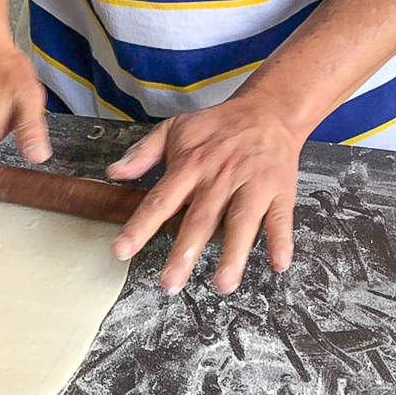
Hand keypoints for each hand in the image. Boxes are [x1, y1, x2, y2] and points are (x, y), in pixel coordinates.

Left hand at [107, 93, 303, 294]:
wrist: (268, 110)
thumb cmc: (216, 126)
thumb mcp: (173, 129)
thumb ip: (142, 153)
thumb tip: (113, 172)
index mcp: (190, 165)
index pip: (160, 200)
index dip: (140, 226)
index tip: (122, 251)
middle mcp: (219, 178)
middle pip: (200, 219)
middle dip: (184, 253)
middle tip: (170, 283)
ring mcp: (252, 184)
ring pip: (242, 222)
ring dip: (232, 254)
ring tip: (222, 284)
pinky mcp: (280, 190)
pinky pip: (281, 218)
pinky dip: (281, 240)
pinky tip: (278, 264)